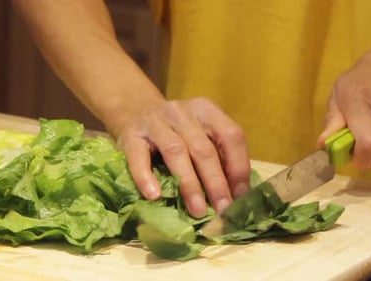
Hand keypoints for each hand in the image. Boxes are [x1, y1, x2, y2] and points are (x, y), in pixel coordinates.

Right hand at [114, 97, 250, 217]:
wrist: (135, 111)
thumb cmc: (176, 131)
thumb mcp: (200, 133)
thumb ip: (218, 155)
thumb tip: (236, 194)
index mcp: (206, 110)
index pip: (230, 135)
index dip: (238, 166)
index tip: (239, 196)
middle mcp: (182, 113)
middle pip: (203, 148)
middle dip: (216, 182)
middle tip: (222, 210)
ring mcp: (155, 122)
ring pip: (175, 151)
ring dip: (189, 184)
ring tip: (198, 210)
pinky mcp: (131, 136)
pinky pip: (138, 157)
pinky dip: (146, 177)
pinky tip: (154, 196)